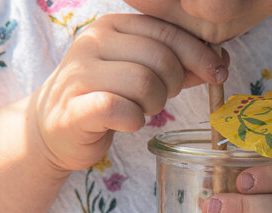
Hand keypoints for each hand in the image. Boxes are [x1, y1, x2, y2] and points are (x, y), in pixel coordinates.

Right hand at [27, 14, 228, 171]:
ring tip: (141, 110)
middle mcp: (92, 42)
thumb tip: (219, 64)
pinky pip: (120, 110)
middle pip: (159, 58)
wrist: (52, 127)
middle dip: (173, 84)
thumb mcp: (138, 71)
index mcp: (111, 26)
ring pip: (143, 83)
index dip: (198, 54)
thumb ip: (175, 64)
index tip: (217, 72)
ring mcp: (78, 74)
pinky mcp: (73, 109)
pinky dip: (134, 120)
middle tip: (162, 99)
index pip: (166, 32)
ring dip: (153, 104)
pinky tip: (128, 122)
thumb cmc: (103, 96)